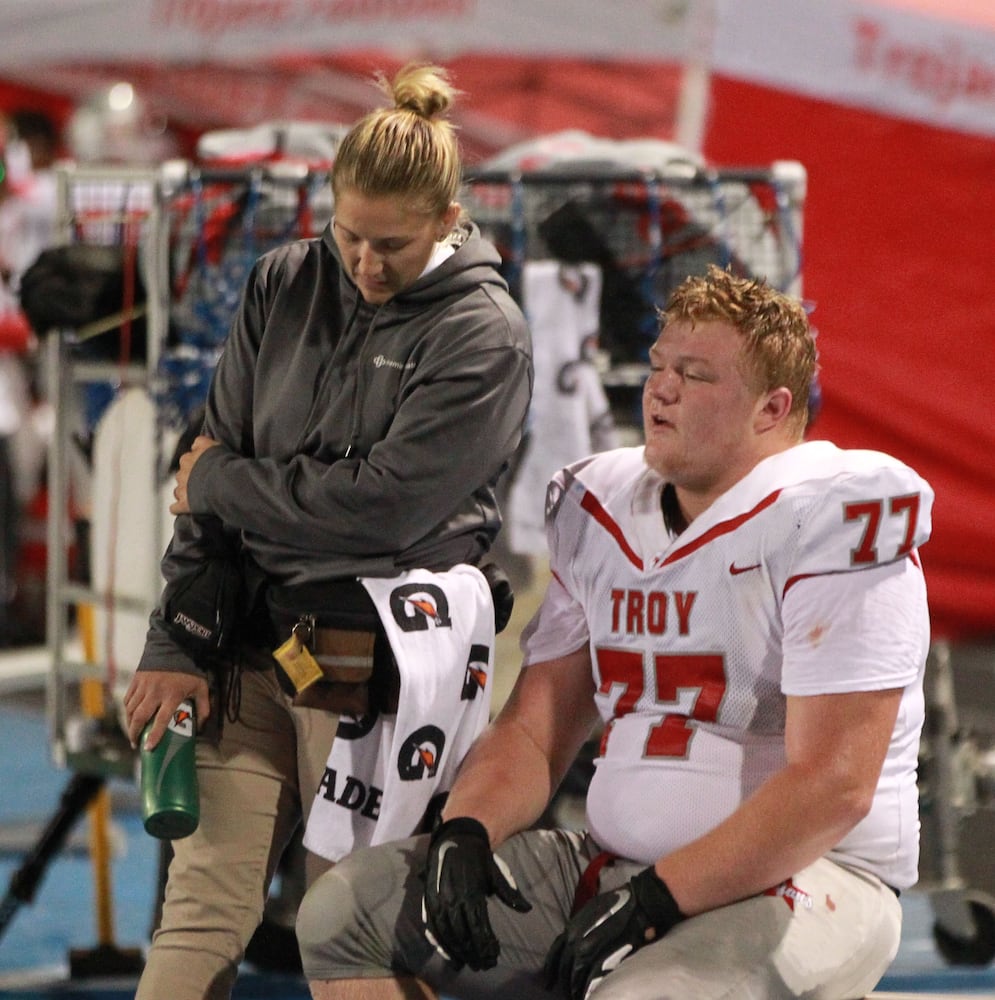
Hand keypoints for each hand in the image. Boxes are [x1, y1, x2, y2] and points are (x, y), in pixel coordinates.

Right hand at [122, 670, 209, 749]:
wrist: (174, 647)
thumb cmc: (189, 670)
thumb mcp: (201, 687)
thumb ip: (203, 706)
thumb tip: (201, 726)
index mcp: (172, 695)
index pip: (161, 720)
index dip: (154, 735)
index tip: (148, 748)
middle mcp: (155, 692)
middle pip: (140, 717)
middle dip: (134, 733)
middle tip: (135, 744)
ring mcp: (143, 686)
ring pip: (131, 709)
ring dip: (129, 723)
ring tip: (132, 733)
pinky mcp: (136, 680)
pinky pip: (128, 699)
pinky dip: (127, 710)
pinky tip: (130, 716)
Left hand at [170, 435, 219, 514]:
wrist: (223, 482)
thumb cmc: (222, 463)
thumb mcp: (214, 445)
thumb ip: (202, 443)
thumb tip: (196, 444)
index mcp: (188, 458)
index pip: (188, 458)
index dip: (197, 463)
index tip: (206, 467)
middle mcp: (182, 472)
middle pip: (183, 474)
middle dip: (191, 478)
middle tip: (205, 482)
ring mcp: (182, 489)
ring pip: (178, 490)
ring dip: (185, 493)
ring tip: (198, 496)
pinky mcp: (183, 504)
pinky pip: (175, 508)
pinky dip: (179, 508)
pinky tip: (186, 509)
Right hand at [421, 817, 531, 970]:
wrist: (456, 837)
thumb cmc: (478, 857)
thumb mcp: (495, 871)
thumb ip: (509, 892)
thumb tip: (526, 909)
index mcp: (471, 893)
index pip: (478, 927)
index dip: (485, 945)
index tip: (494, 957)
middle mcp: (453, 900)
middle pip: (463, 935)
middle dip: (473, 953)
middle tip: (483, 965)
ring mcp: (439, 901)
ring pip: (447, 934)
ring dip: (458, 952)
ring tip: (468, 964)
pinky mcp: (429, 901)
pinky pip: (433, 927)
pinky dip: (440, 943)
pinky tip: (448, 954)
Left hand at [543, 867, 684, 999]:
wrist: (640, 901)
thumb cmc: (617, 905)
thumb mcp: (592, 911)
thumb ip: (581, 929)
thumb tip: (575, 947)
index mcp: (573, 926)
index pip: (555, 952)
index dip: (551, 969)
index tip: (549, 981)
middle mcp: (576, 937)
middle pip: (564, 967)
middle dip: (564, 981)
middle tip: (567, 992)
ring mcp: (590, 947)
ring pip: (575, 974)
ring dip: (575, 987)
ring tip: (577, 996)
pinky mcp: (606, 956)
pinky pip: (592, 978)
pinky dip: (588, 988)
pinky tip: (588, 994)